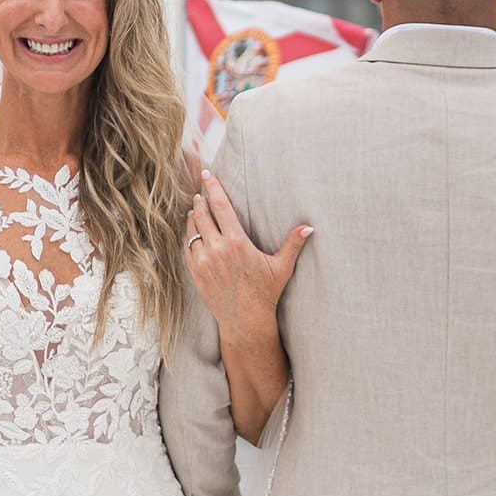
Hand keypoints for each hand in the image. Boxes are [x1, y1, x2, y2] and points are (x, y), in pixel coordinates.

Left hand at [185, 170, 312, 342]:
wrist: (245, 321)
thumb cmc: (265, 293)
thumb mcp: (281, 268)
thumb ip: (293, 244)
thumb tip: (309, 226)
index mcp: (237, 243)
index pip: (221, 207)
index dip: (213, 188)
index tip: (206, 174)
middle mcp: (217, 250)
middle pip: (201, 214)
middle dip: (200, 200)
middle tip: (201, 191)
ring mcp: (202, 261)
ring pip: (191, 229)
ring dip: (192, 216)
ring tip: (195, 208)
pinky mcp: (194, 272)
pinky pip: (186, 246)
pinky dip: (187, 235)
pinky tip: (191, 230)